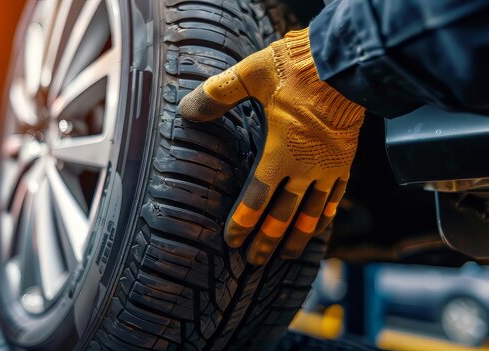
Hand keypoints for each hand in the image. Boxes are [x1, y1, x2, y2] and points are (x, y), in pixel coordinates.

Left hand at [178, 28, 364, 264]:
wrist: (347, 63)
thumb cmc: (298, 68)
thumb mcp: (251, 75)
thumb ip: (218, 94)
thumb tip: (186, 110)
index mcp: (281, 151)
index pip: (258, 198)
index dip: (244, 222)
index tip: (232, 241)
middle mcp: (306, 167)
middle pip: (284, 215)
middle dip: (267, 239)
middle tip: (255, 260)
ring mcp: (328, 167)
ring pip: (311, 213)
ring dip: (297, 237)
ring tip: (287, 256)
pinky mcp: (345, 160)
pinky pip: (334, 197)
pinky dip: (324, 216)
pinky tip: (318, 227)